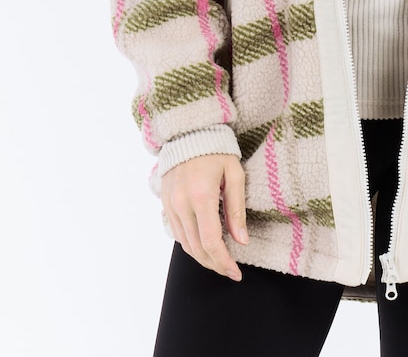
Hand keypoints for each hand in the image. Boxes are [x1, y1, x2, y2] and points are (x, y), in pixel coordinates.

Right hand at [161, 153, 247, 278]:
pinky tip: (204, 245)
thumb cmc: (216, 151)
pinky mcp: (165, 204)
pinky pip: (176, 234)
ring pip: (185, 245)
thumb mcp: (234, 174)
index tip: (236, 273)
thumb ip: (237, 208)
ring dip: (202, 258)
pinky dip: (191, 245)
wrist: (187, 133)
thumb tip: (242, 240)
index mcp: (201, 196)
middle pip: (197, 248)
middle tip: (230, 271)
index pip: (211, 241)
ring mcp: (170, 205)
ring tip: (220, 261)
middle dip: (215, 264)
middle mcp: (181, 204)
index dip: (224, 262)